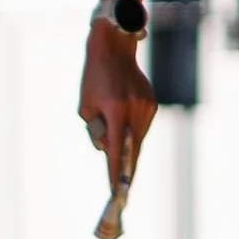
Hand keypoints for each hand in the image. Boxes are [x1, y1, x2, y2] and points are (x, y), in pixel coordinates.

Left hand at [80, 23, 157, 188]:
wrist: (114, 49)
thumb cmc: (94, 78)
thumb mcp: (85, 106)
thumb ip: (95, 131)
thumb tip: (107, 150)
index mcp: (115, 109)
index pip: (116, 148)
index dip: (115, 171)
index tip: (115, 189)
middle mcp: (134, 109)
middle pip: (133, 148)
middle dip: (127, 168)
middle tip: (122, 188)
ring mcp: (146, 107)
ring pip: (139, 137)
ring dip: (130, 147)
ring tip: (121, 157)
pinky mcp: (152, 103)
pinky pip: (142, 126)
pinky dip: (134, 132)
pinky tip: (125, 130)